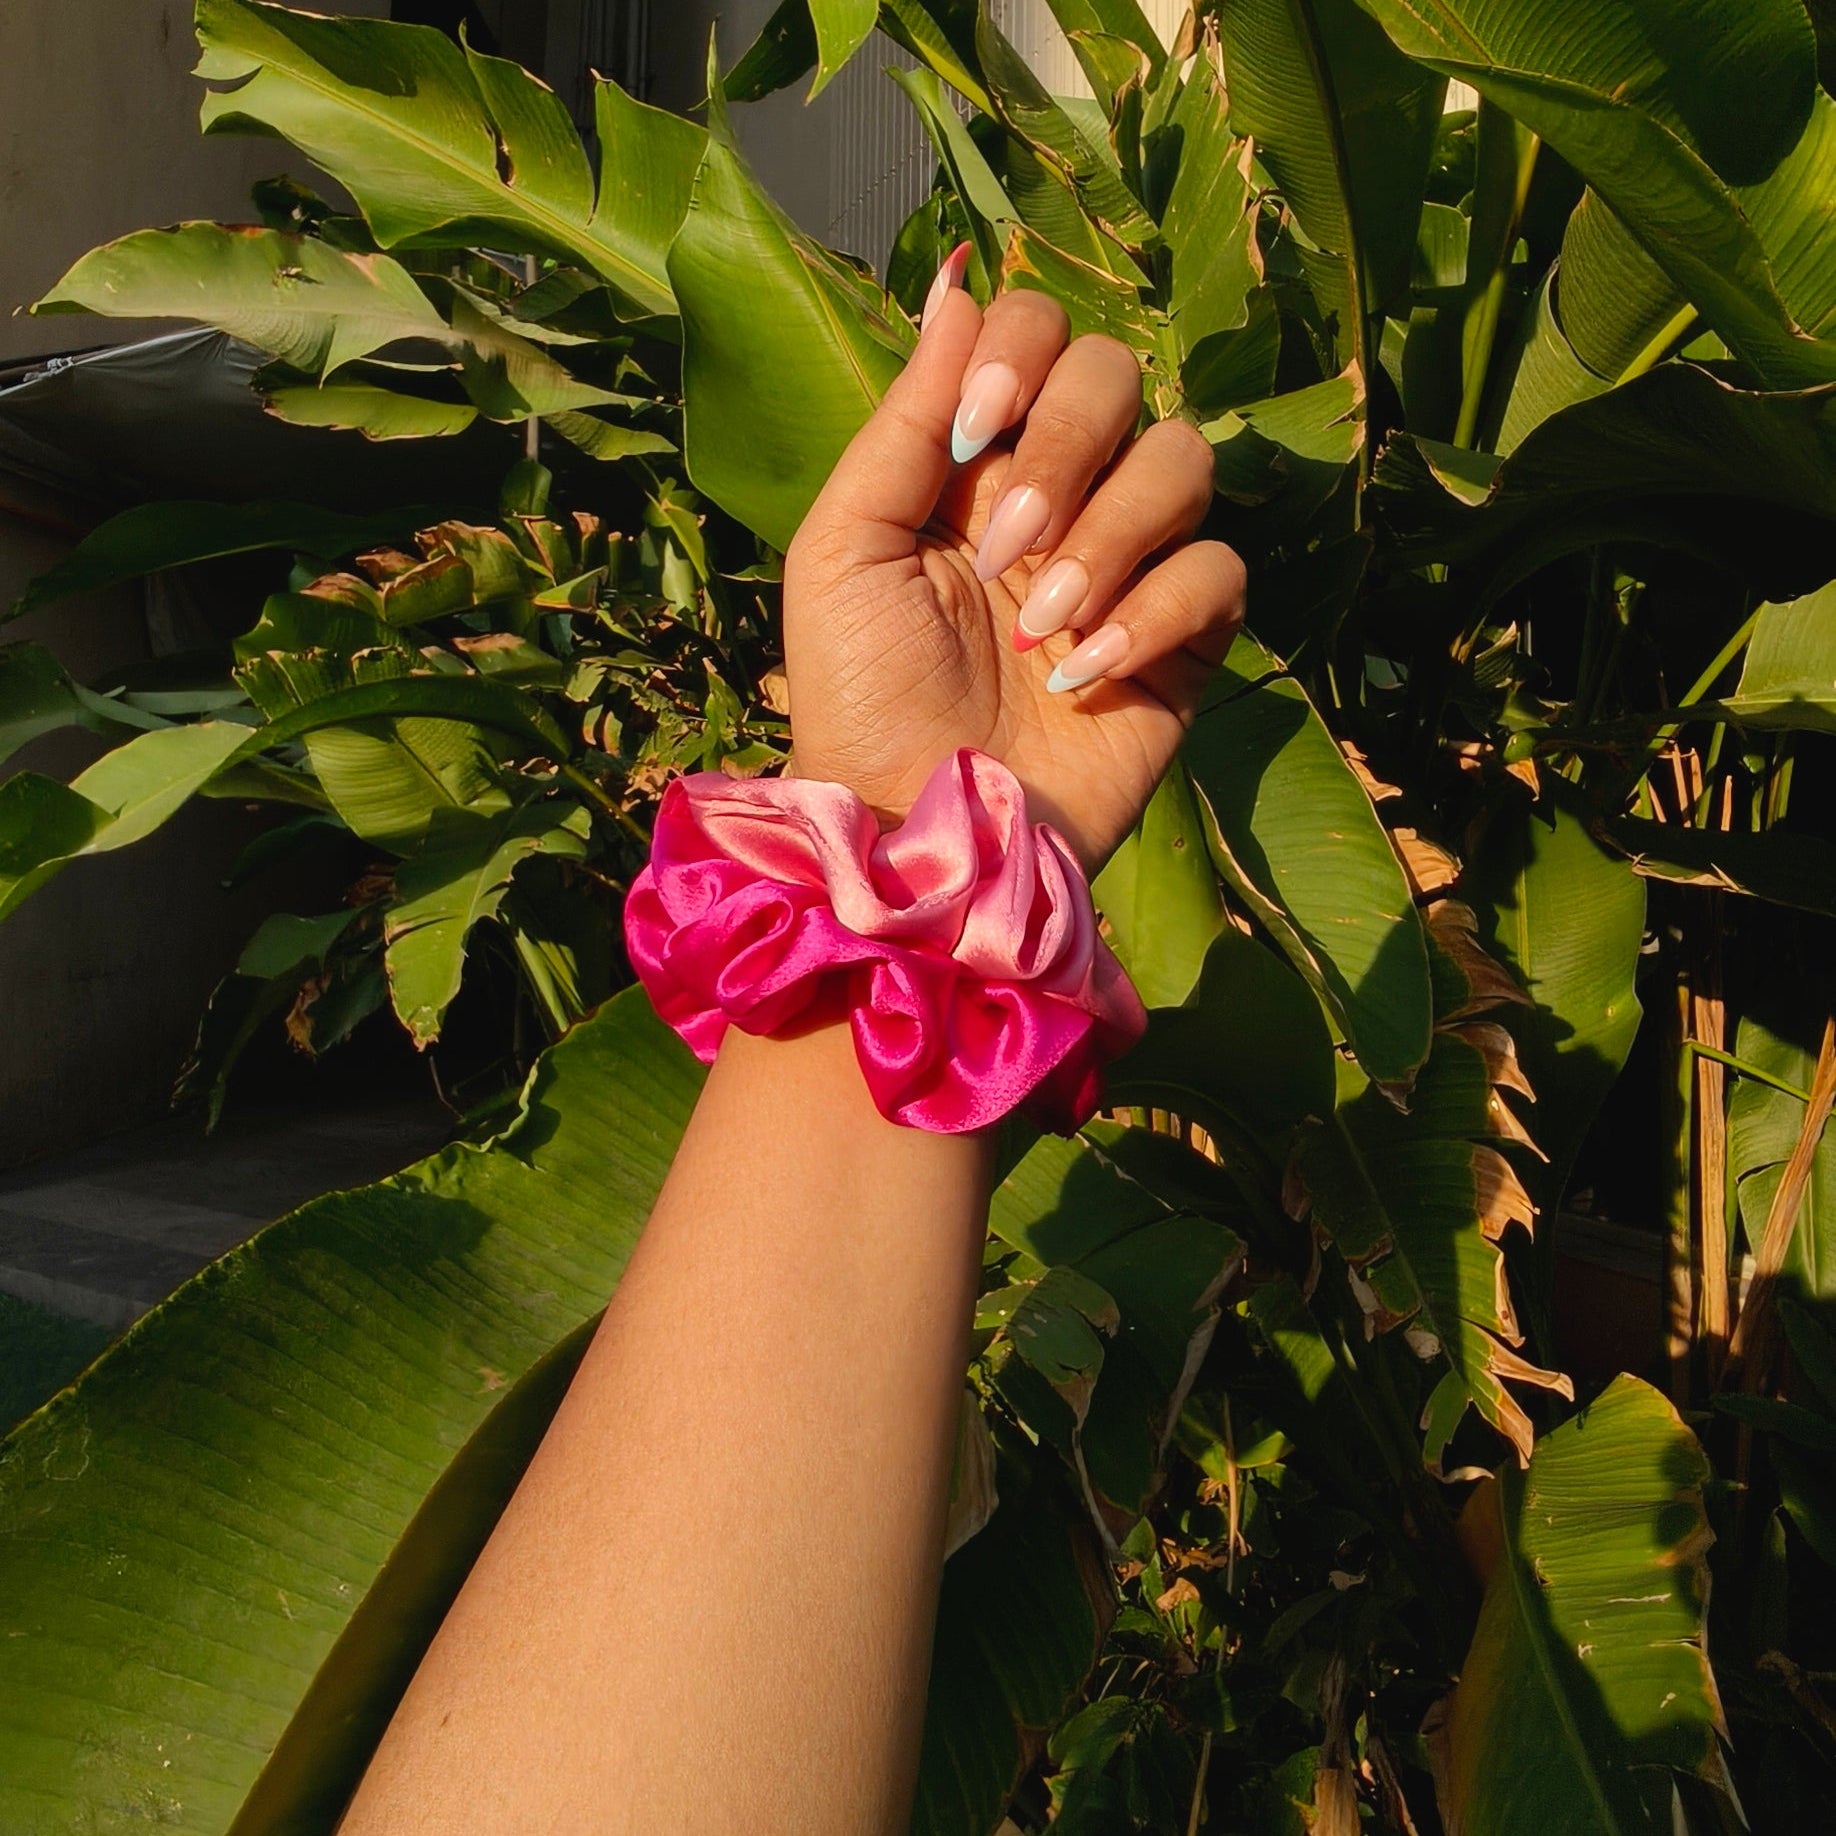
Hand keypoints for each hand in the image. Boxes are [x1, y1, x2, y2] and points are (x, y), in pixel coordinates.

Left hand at [780, 249, 1245, 874]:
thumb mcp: (846, 549)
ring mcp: (1126, 565)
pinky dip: (1156, 614)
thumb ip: (904, 418)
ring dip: (1111, 536)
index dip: (1022, 356)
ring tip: (1042, 629)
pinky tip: (1086, 678)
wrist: (920, 831)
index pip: (1038, 335)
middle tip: (1004, 548)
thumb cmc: (860, 695)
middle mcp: (1059, 495)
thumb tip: (958, 280)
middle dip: (1064, 448)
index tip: (973, 433)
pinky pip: (1218, 570)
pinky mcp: (1184, 640)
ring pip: (1184, 460)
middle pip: (1119, 376)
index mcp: (973, 461)